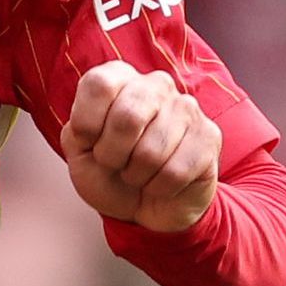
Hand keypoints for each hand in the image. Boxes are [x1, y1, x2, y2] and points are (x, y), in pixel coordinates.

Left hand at [64, 61, 221, 231]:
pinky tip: (160, 182)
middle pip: (127, 117)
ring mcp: (187, 109)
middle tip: (115, 163)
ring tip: (139, 173)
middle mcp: (156, 85)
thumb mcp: (79, 153)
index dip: (86, 124)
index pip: (99, 85)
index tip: (90, 142)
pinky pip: (175, 172)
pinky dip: (158, 188)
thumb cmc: (111, 173)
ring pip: (151, 152)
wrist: (145, 207)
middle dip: (111, 155)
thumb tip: (92, 126)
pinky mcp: (209, 137)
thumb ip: (75, 131)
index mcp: (120, 78)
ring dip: (136, 175)